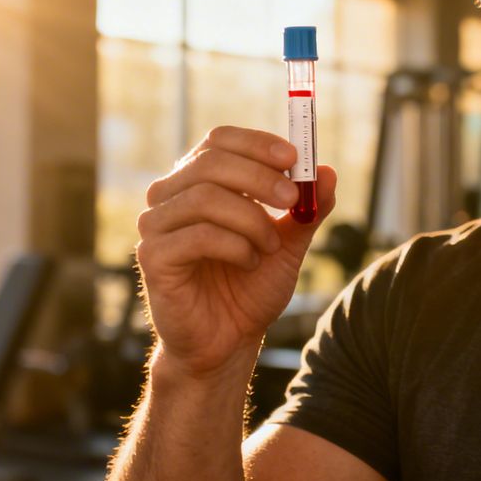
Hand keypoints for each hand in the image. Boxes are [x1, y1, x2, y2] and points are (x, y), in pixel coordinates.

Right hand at [137, 126, 336, 377]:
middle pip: (211, 162)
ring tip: (269, 248)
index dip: (257, 143)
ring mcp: (155, 225)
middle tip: (292, 199)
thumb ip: (306, 210)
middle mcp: (169, 195)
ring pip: (205, 197)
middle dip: (259, 177)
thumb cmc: (250, 287)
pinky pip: (197, 235)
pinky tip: (249, 262)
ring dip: (250, 220)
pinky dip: (234, 246)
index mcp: (198, 181)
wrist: (229, 341)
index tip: (294, 157)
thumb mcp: (288, 244)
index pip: (219, 140)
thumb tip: (328, 172)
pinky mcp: (152, 256)